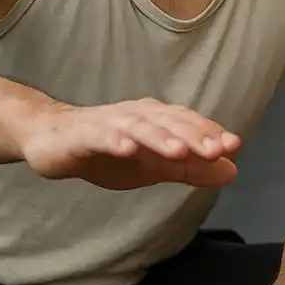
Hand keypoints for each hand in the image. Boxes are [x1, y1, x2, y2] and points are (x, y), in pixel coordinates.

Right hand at [18, 98, 241, 189]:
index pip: (188, 124)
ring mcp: (110, 122)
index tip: (233, 146)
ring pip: (138, 127)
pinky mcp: (83, 134)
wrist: (52, 141)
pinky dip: (115, 140)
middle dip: (193, 135)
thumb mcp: (154, 166)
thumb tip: (232, 170)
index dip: (210, 132)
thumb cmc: (108, 151)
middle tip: (215, 150)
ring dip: (160, 137)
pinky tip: (126, 149)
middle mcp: (137, 115)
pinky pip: (101, 136)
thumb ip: (192, 169)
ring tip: (179, 152)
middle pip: (169, 122)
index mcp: (157, 119)